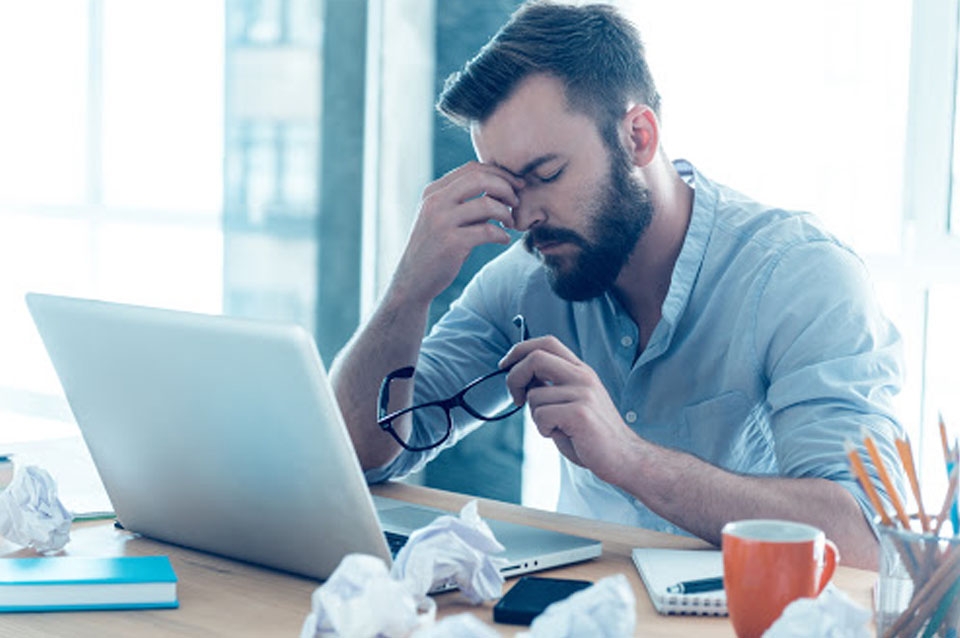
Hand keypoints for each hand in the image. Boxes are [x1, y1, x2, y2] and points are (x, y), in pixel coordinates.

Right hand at [388, 162, 523, 306]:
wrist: (413, 279)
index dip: (500, 173)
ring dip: (506, 213)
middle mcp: (435, 202)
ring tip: (510, 223)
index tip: (516, 185)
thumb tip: (503, 191)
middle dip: (506, 187)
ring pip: (487, 204)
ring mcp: (442, 222)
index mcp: (434, 191)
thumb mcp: (445, 218)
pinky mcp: (451, 243)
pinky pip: (488, 231)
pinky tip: (504, 240)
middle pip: (480, 179)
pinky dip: (502, 235)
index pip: (472, 169)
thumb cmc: (436, 247)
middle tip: (516, 202)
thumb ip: (468, 203)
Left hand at [499, 336, 639, 484]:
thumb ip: (551, 387)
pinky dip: (543, 429)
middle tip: (515, 398)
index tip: (505, 365)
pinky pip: (541, 415)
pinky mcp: (580, 413)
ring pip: (534, 396)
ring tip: (556, 427)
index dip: (520, 349)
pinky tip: (562, 434)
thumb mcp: (572, 402)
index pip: (547, 342)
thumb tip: (522, 378)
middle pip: (535, 357)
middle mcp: (583, 376)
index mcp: (581, 370)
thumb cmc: (592, 434)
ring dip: (535, 416)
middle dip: (514, 377)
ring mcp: (583, 393)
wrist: (624, 457)